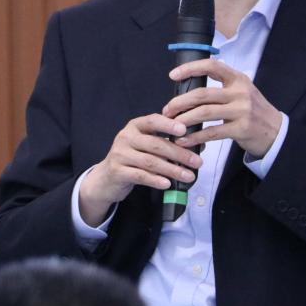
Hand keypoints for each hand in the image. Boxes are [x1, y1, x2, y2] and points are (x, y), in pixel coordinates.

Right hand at [78, 113, 202, 225]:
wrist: (105, 178)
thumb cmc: (132, 159)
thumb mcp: (146, 146)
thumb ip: (167, 142)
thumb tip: (199, 144)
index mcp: (135, 126)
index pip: (153, 121)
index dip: (168, 125)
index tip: (184, 130)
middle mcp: (126, 137)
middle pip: (156, 144)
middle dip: (179, 153)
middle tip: (197, 162)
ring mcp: (120, 154)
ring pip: (150, 161)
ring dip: (172, 169)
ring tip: (188, 176)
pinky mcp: (117, 171)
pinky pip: (140, 175)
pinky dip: (156, 180)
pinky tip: (168, 184)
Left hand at [162, 59, 282, 158]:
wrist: (276, 132)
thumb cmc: (253, 111)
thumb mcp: (241, 92)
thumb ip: (221, 88)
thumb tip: (189, 91)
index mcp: (238, 79)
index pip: (212, 66)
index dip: (190, 68)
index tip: (173, 75)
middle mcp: (240, 92)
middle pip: (203, 93)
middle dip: (180, 102)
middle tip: (167, 109)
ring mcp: (242, 110)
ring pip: (205, 112)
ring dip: (184, 119)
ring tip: (172, 126)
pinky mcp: (241, 128)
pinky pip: (212, 132)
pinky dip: (195, 137)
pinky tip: (184, 140)